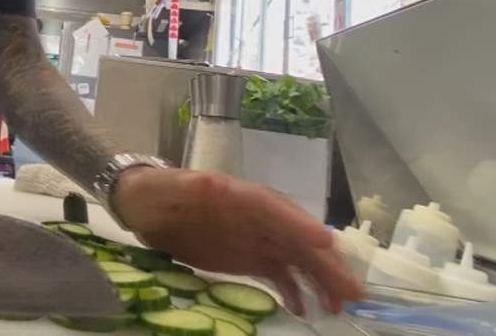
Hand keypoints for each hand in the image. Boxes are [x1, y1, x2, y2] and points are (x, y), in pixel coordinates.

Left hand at [112, 168, 361, 314]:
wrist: (146, 206)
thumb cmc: (159, 192)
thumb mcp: (171, 186)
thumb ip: (191, 187)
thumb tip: (211, 185)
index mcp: (243, 196)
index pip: (277, 209)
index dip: (300, 225)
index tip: (324, 242)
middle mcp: (258, 217)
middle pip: (297, 239)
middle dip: (324, 262)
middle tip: (349, 290)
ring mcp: (256, 239)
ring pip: (296, 259)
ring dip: (319, 280)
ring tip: (337, 306)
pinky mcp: (249, 258)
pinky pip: (279, 274)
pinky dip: (294, 290)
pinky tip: (305, 308)